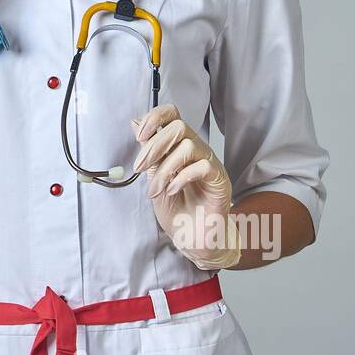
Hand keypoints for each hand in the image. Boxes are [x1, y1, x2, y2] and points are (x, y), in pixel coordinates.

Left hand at [130, 104, 241, 269]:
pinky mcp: (220, 181)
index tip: (139, 135)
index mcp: (179, 146)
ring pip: (188, 146)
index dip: (156, 117)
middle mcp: (196, 151)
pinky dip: (181, 178)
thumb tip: (134, 122)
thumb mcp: (154, 177)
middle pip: (179, 127)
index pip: (173, 116)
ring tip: (155, 190)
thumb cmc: (175, 210)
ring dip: (164, 169)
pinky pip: (202, 167)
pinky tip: (172, 191)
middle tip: (139, 168)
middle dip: (154, 146)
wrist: (190, 239)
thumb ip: (148, 151)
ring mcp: (209, 164)